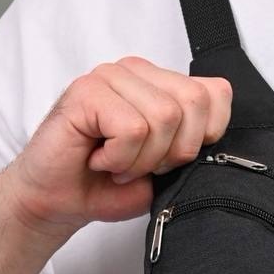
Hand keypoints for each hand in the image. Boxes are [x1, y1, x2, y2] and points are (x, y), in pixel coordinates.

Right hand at [0, 56, 232, 241]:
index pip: (217, 92)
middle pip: (194, 104)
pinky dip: (120, 158)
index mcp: (161, 82)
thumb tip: (213, 138)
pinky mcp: (87, 91)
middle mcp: (137, 71)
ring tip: (117, 164)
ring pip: (165, 116)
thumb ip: (194, 145)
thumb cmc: (106, 185)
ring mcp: (110, 76)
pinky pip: (132, 128)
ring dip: (142, 159)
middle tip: (140, 165)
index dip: (204, 136)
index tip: (171, 159)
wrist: (56, 203)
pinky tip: (99, 160)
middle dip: (173, 151)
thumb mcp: (167, 169)